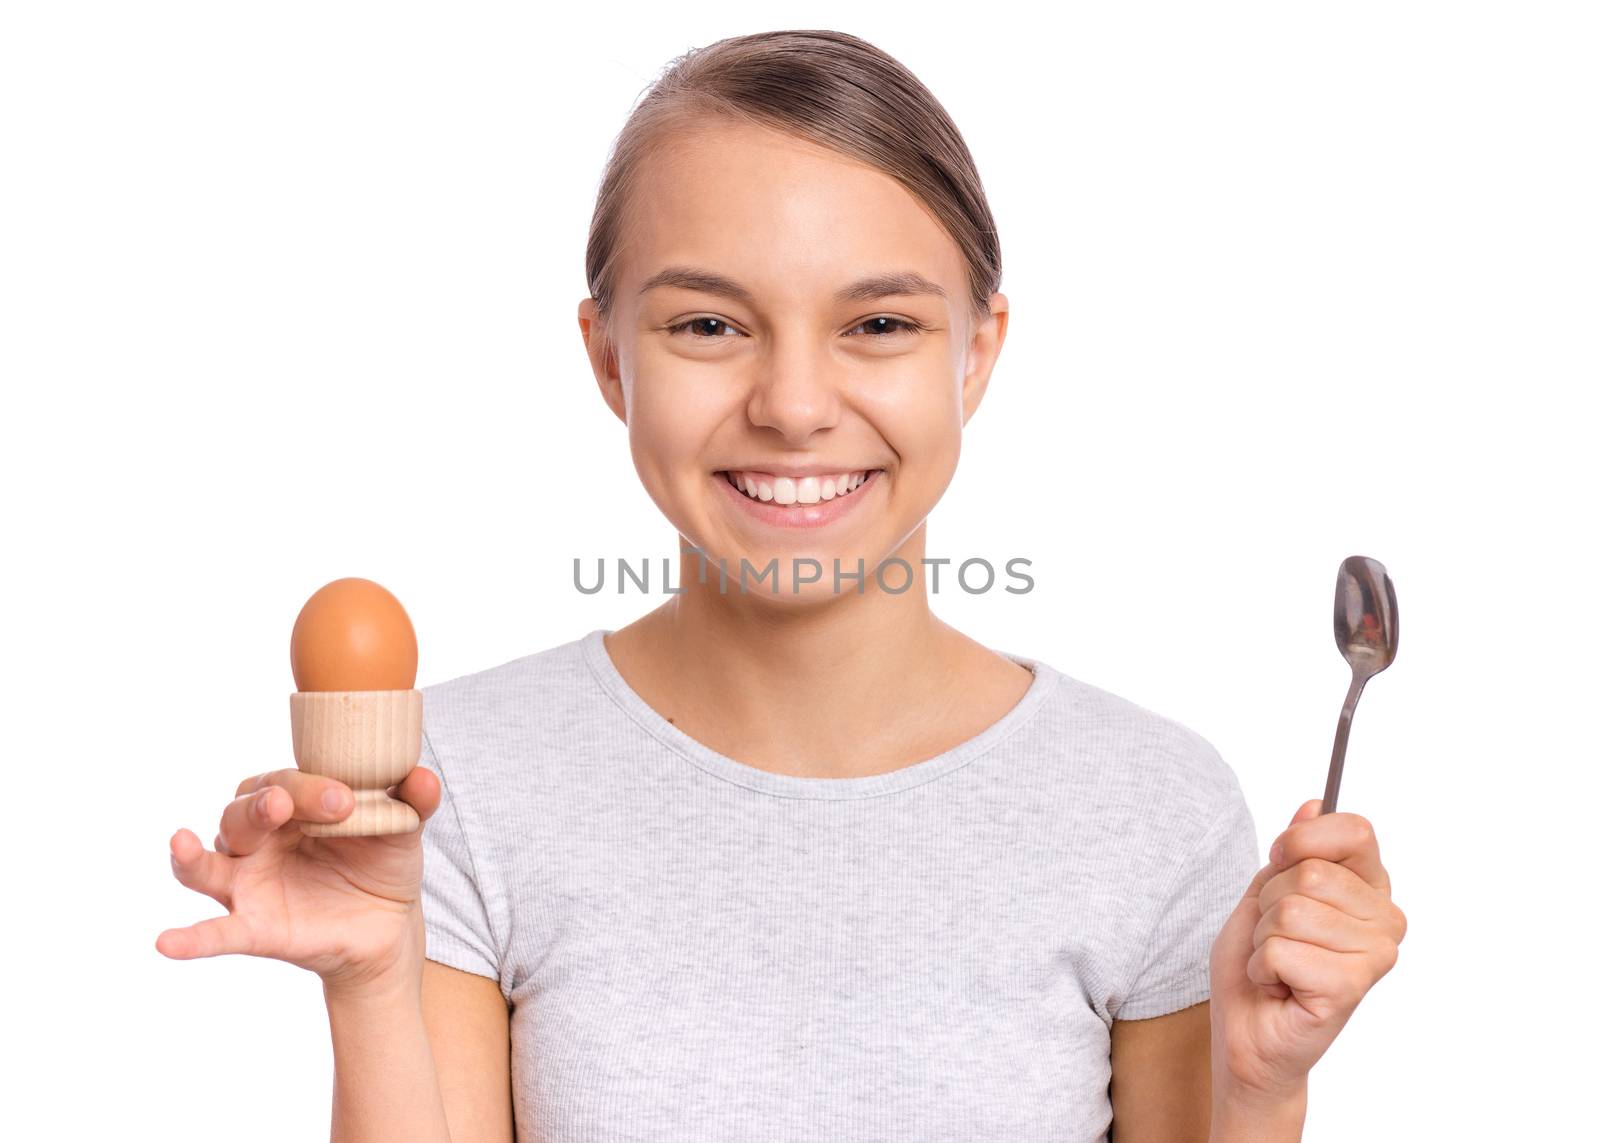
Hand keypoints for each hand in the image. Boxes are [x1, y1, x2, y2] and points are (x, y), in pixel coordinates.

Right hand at [156, 764, 441, 992]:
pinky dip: (191, 939)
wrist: (390, 928)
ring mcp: (251, 884)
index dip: (311, 786)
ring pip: (208, 864)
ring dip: (191, 855)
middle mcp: (261, 840)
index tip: (347, 798)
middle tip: (285, 803)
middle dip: (262, 805)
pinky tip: (167, 943)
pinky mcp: (255, 928)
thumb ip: (414, 801)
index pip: (286, 782)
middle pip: (241, 813)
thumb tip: (425, 776)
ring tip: (182, 843)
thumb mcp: (404, 829)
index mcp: (293, 806)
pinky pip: (216, 933)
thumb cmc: (382, 864)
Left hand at [1208, 798, 1406, 1103]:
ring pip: (1292, 911)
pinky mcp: (1352, 988)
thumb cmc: (1257, 963)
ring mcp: (1375, 955)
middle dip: (1269, 901)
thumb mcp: (1264, 892)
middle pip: (1309, 871)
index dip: (1303, 839)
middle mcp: (1385, 918)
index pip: (1355, 830)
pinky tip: (1279, 986)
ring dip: (1265, 937)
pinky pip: (1283, 950)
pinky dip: (1263, 966)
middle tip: (1276, 934)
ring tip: (1278, 962)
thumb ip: (1292, 851)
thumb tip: (1315, 804)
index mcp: (1369, 886)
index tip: (1279, 859)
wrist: (1246, 1033)